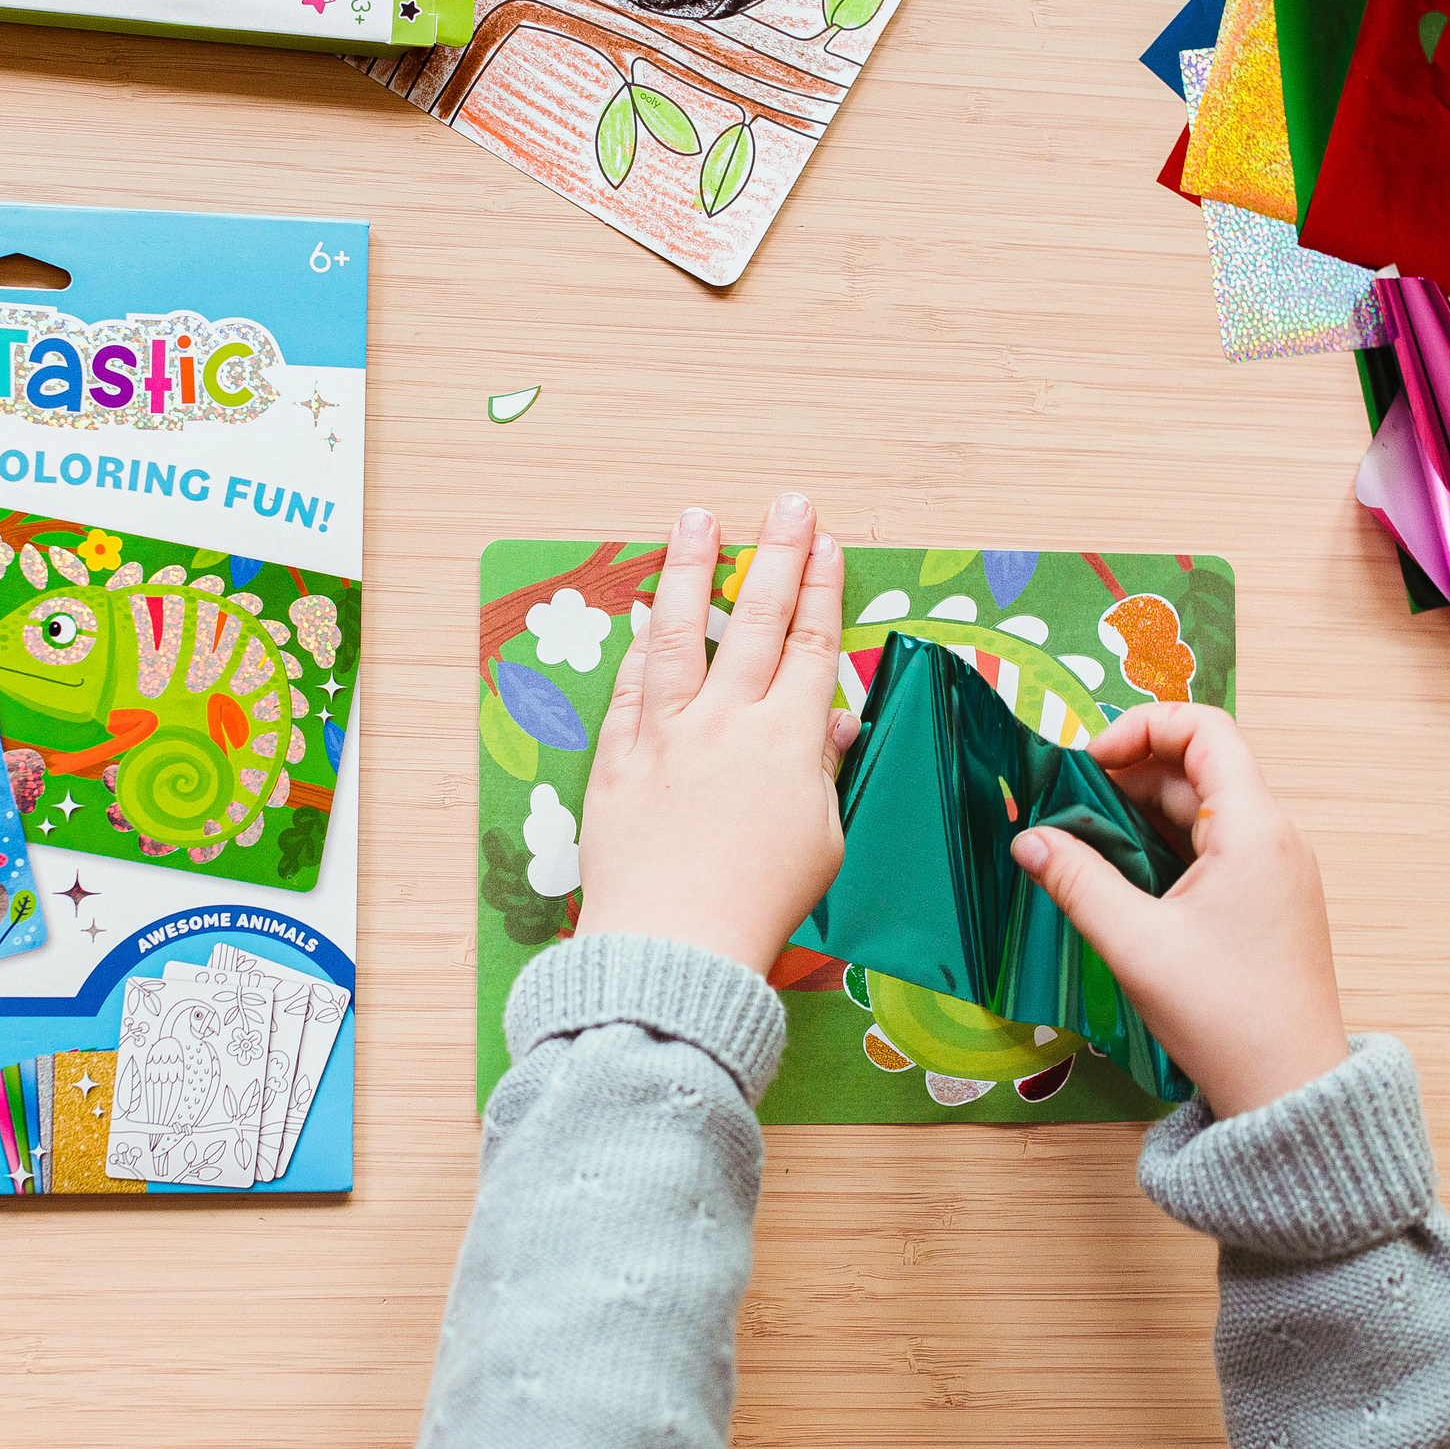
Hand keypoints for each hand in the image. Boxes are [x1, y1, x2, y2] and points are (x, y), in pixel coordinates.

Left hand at [574, 496, 862, 977]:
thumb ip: (821, 772)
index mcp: (787, 740)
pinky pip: (630, 690)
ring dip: (691, 569)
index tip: (825, 545)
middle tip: (789, 504)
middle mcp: (726, 721)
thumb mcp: (822, 839)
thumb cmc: (759, 904)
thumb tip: (831, 724)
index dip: (821, 590)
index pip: (810, 645)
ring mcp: (666, 734)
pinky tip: (642, 617)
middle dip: (777, 555)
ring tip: (697, 519)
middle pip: (755, 620)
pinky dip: (638, 649)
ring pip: (680, 633)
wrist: (676, 944)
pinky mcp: (619, 760)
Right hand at [1010, 705, 1346, 1117]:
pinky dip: (1163, 848)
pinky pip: (1213, 849)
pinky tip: (1121, 880)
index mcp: (1254, 830)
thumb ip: (1076, 881)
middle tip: (1066, 807)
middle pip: (1198, 769)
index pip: (1204, 729)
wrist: (1290, 1091)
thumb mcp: (1135, 944)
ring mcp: (1275, 872)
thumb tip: (1028, 840)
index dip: (1141, 727)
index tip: (1088, 761)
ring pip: (1202, 812)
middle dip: (1127, 776)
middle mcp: (1274, 839)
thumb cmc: (1225, 1017)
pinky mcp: (1268, 904)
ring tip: (1083, 843)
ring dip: (1140, 815)